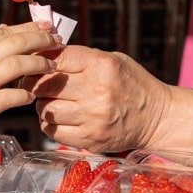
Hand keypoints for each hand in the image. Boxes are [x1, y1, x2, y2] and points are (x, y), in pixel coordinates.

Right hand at [0, 22, 58, 130]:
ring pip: (16, 65)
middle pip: (15, 43)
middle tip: (56, 41)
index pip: (4, 32)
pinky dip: (23, 96)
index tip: (47, 26)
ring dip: (38, 64)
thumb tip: (5, 32)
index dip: (29, 28)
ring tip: (50, 66)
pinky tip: (31, 96)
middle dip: (40, 40)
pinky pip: (9, 97)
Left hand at [28, 46, 168, 152]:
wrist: (157, 118)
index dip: (40, 60)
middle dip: (36, 83)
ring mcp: (93, 118)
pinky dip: (50, 124)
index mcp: (102, 66)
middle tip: (37, 83)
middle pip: (45, 84)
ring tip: (52, 101)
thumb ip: (80, 57)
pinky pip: (52, 131)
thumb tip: (43, 53)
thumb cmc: (132, 84)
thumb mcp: (112, 60)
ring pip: (45, 109)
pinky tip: (59, 118)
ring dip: (43, 105)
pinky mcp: (90, 139)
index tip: (37, 63)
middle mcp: (96, 91)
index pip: (56, 58)